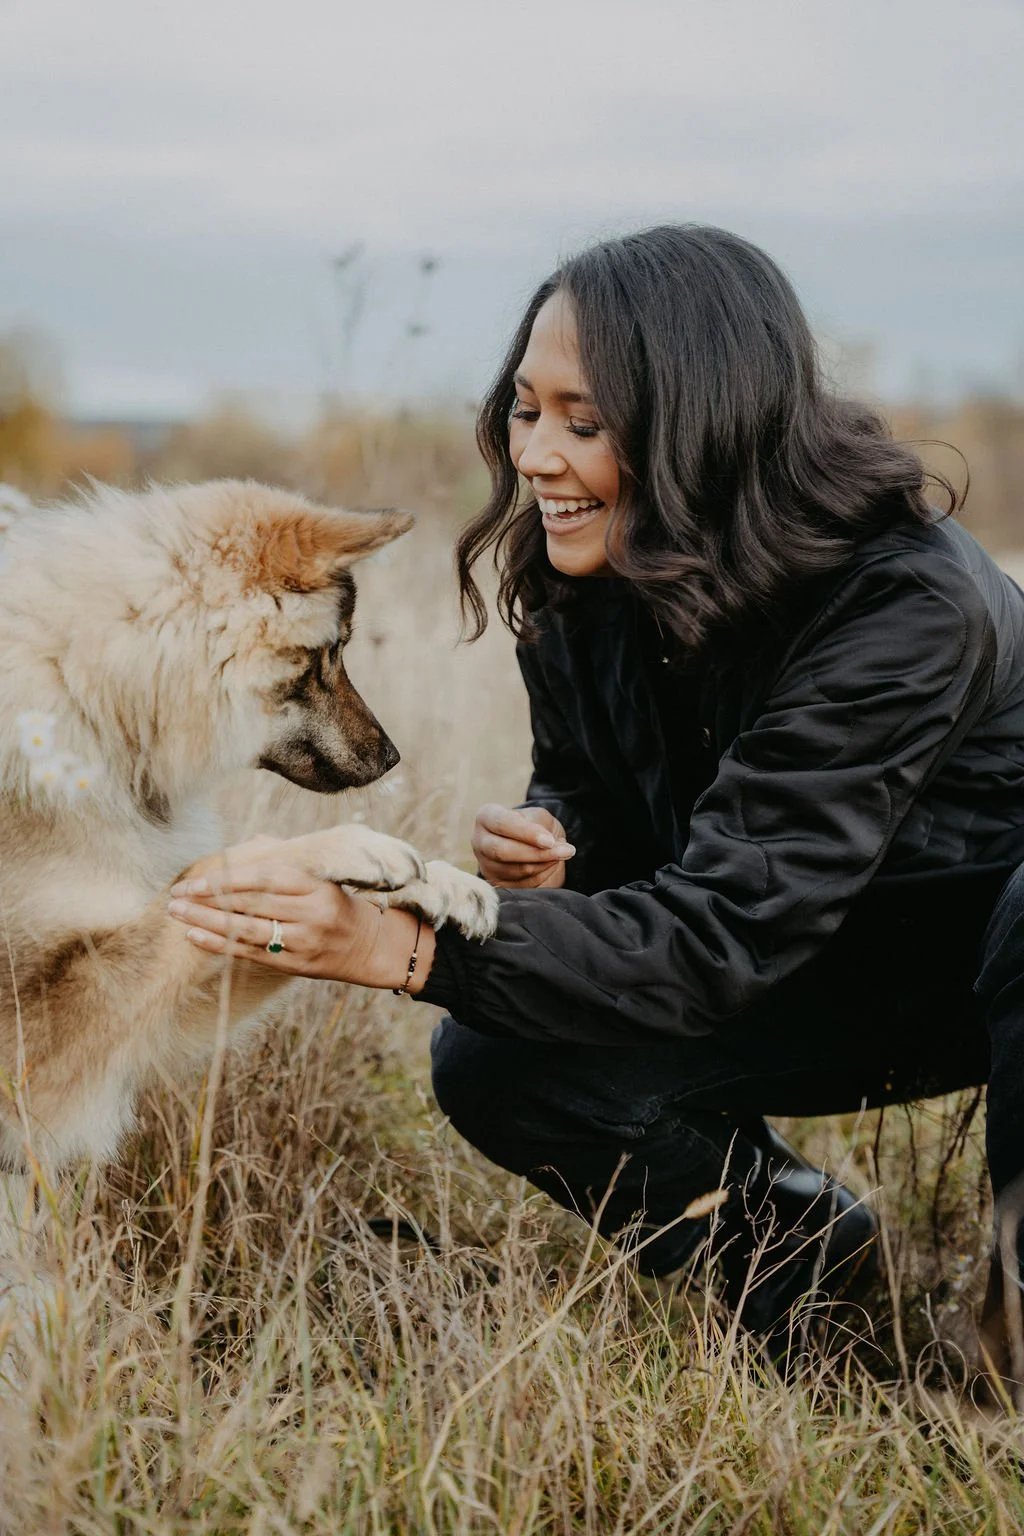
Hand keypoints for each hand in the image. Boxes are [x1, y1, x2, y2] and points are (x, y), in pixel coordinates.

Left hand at [165, 855, 434, 989]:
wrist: (371, 945)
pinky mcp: (297, 965)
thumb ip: (284, 858)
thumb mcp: (320, 877)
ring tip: (178, 916)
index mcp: (315, 885)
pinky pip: (251, 954)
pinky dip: (220, 945)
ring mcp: (304, 941)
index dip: (226, 879)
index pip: (264, 878)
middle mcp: (311, 913)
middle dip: (207, 900)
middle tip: (174, 897)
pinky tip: (196, 936)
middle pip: (250, 904)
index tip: (195, 881)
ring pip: (246, 931)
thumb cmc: (337, 903)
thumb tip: (247, 846)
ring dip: (207, 923)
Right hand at [472, 803, 574, 888]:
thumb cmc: (533, 824)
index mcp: (486, 817)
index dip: (527, 833)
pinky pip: (520, 885)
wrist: (531, 842)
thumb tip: (549, 845)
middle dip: (536, 854)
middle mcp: (480, 841)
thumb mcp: (537, 816)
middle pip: (502, 851)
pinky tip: (552, 864)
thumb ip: (540, 825)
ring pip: (513, 870)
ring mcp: (485, 865)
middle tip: (566, 851)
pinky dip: (541, 876)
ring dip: (543, 864)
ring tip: (563, 854)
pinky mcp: (496, 883)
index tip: (550, 841)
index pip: (502, 824)